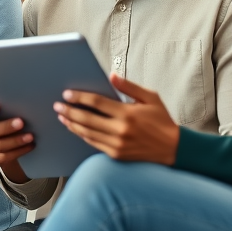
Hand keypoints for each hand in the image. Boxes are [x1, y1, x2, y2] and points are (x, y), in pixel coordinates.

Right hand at [0, 104, 33, 182]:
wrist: (3, 143)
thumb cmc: (3, 124)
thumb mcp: (2, 116)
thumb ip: (7, 112)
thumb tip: (22, 106)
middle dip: (6, 127)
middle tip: (21, 122)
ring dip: (16, 141)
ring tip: (30, 136)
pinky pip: (4, 157)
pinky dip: (18, 152)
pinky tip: (29, 146)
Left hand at [54, 74, 179, 163]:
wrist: (173, 148)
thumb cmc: (162, 120)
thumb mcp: (150, 97)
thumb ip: (129, 86)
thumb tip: (111, 75)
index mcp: (127, 113)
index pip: (96, 102)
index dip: (79, 97)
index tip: (67, 94)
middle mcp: (120, 130)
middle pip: (86, 119)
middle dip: (69, 111)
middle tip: (57, 106)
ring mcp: (117, 144)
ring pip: (87, 133)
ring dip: (72, 124)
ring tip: (62, 116)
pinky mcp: (116, 155)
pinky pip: (94, 143)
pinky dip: (82, 135)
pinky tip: (75, 128)